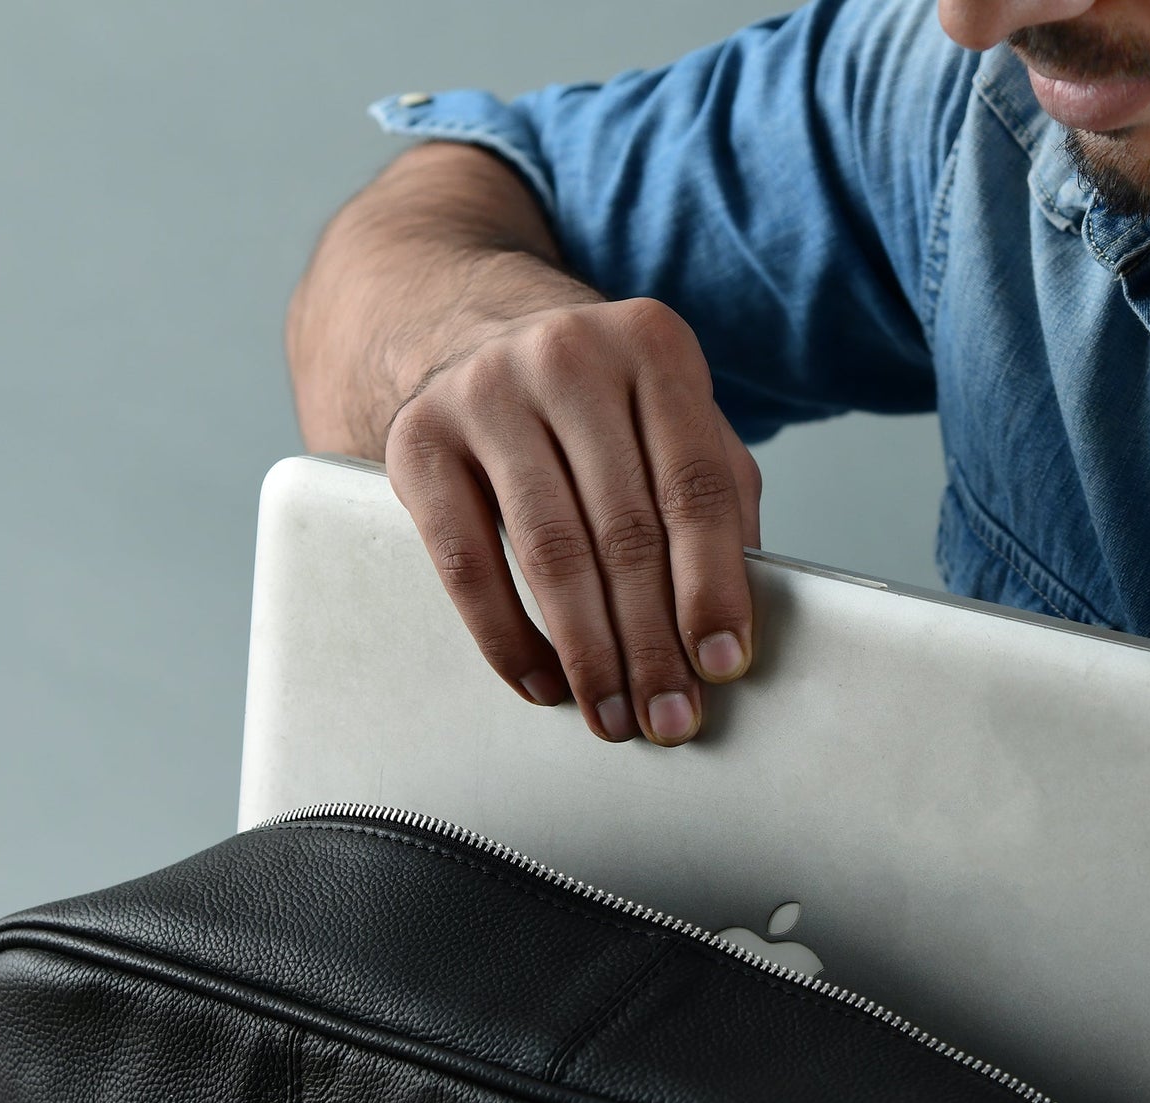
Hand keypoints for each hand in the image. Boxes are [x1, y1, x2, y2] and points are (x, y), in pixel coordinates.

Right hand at [384, 296, 761, 745]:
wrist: (477, 338)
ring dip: (587, 653)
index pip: (695, 487)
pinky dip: (507, 638)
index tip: (722, 666)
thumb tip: (731, 622)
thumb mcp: (674, 425)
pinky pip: (467, 564)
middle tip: (668, 717)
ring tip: (611, 717)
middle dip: (651, 643)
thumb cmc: (600, 408)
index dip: (713, 587)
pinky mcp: (418, 440)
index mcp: (654, 347)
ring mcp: (485, 392)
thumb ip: (717, 500)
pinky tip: (542, 683)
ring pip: (550, 553)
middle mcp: (568, 356)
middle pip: (625, 530)